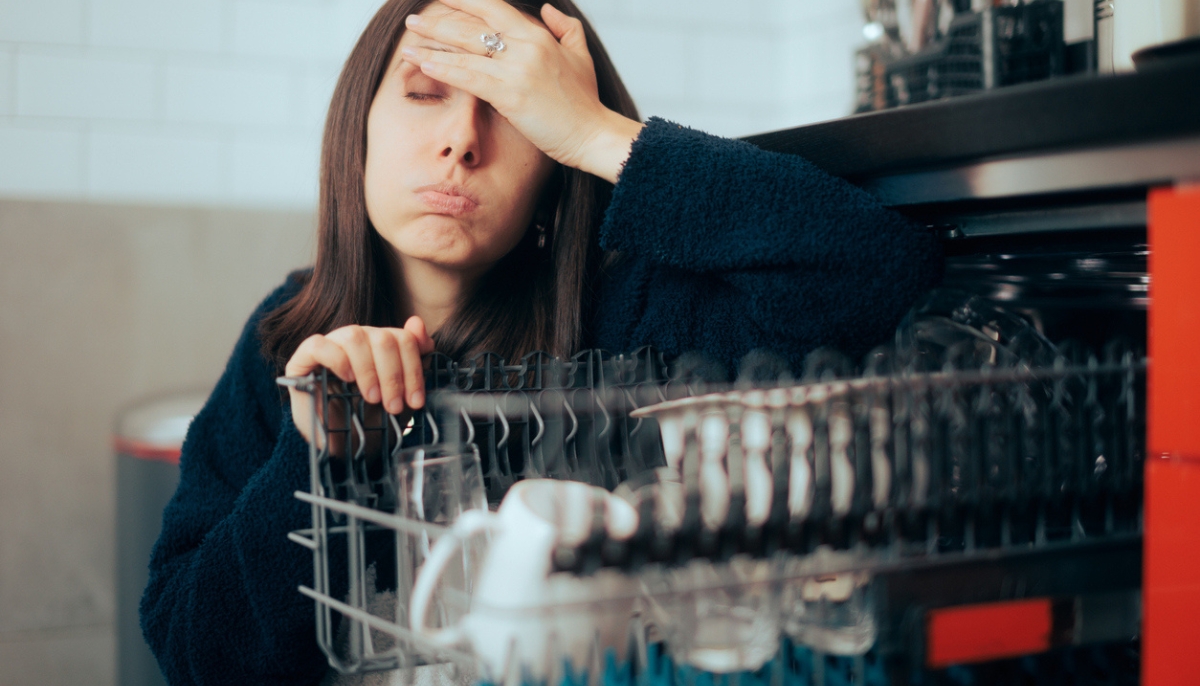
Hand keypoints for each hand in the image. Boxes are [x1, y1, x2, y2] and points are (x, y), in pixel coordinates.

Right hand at [285, 317, 435, 450]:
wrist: (340, 443)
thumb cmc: (370, 416)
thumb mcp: (401, 393)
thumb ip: (415, 359)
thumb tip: (417, 323)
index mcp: (380, 343)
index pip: (404, 338)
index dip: (413, 369)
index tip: (415, 401)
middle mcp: (356, 339)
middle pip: (383, 337)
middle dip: (393, 375)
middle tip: (393, 406)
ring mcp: (330, 345)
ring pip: (354, 336)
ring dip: (368, 370)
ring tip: (372, 397)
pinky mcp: (303, 358)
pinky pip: (318, 344)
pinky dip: (336, 360)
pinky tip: (347, 379)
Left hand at [400, 0, 643, 182]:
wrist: (594, 135)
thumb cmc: (586, 103)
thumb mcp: (580, 56)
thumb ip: (565, 29)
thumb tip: (546, 9)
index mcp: (538, 35)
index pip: (493, 8)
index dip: (465, 2)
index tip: (442, 1)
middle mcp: (525, 45)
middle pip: (472, 26)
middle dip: (439, 22)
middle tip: (414, 21)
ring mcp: (517, 69)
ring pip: (464, 51)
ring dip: (432, 47)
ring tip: (408, 44)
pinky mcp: (510, 94)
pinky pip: (467, 77)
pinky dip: (442, 69)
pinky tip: (422, 66)